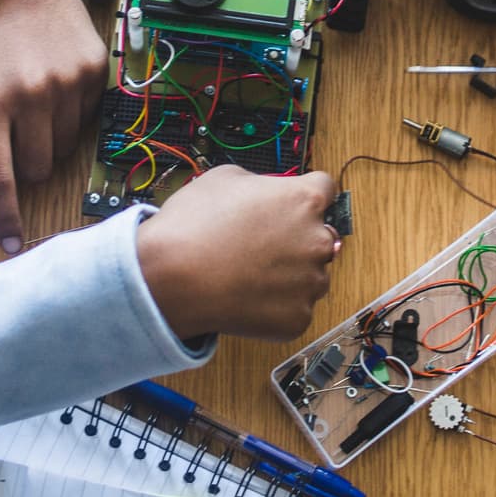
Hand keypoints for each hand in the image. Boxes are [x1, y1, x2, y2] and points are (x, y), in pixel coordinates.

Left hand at [0, 0, 107, 252]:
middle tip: (16, 137)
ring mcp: (69, 82)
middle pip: (39, 168)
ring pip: (65, 147)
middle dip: (27, 165)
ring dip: (48, 138)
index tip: (12, 245)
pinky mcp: (95, 70)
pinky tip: (55, 82)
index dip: (5, 216)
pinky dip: (70, 112)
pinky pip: (87, 117)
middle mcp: (32, 95)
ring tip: (34, 100)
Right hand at [134, 167, 340, 340]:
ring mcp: (310, 283)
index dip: (304, 195)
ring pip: (312, 276)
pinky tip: (247, 296)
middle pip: (322, 235)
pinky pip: (295, 308)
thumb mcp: (226, 177)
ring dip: (291, 274)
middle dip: (300, 238)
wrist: (170, 278)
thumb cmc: (193, 225)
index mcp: (305, 200)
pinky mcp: (298, 318)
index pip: (325, 188)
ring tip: (250, 273)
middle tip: (263, 245)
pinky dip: (277, 305)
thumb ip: (262, 183)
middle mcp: (317, 240)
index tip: (291, 205)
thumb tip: (268, 194)